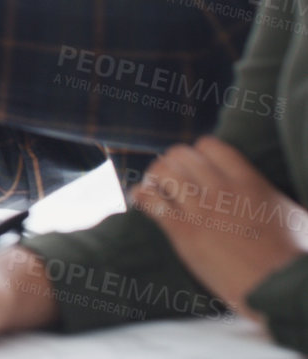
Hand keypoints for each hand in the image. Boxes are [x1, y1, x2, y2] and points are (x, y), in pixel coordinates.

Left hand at [131, 135, 307, 314]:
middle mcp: (222, 190)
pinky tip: (142, 201)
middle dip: (171, 163)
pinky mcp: (184, 231)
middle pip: (179, 155)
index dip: (198, 153)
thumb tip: (270, 191)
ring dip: (154, 178)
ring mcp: (201, 210)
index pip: (209, 145)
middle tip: (171, 178)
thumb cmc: (292, 256)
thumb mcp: (292, 214)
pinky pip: (150, 200)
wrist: (278, 288)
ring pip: (162, 172)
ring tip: (156, 189)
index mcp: (249, 181)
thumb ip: (272, 195)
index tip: (196, 166)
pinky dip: (141, 196)